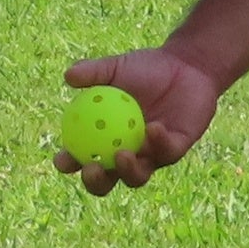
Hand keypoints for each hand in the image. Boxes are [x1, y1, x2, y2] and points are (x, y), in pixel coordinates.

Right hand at [52, 45, 227, 194]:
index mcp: (105, 138)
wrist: (186, 65)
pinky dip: (157, 142)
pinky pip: (165, 153)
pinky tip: (152, 127)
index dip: (69, 164)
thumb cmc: (147, 68)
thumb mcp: (117, 67)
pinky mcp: (175, 150)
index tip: (62, 159)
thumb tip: (68, 76)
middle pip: (106, 180)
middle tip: (92, 168)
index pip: (81, 157)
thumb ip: (93, 72)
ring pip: (137, 176)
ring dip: (127, 171)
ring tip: (121, 154)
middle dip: (96, 182)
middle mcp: (126, 153)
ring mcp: (151, 155)